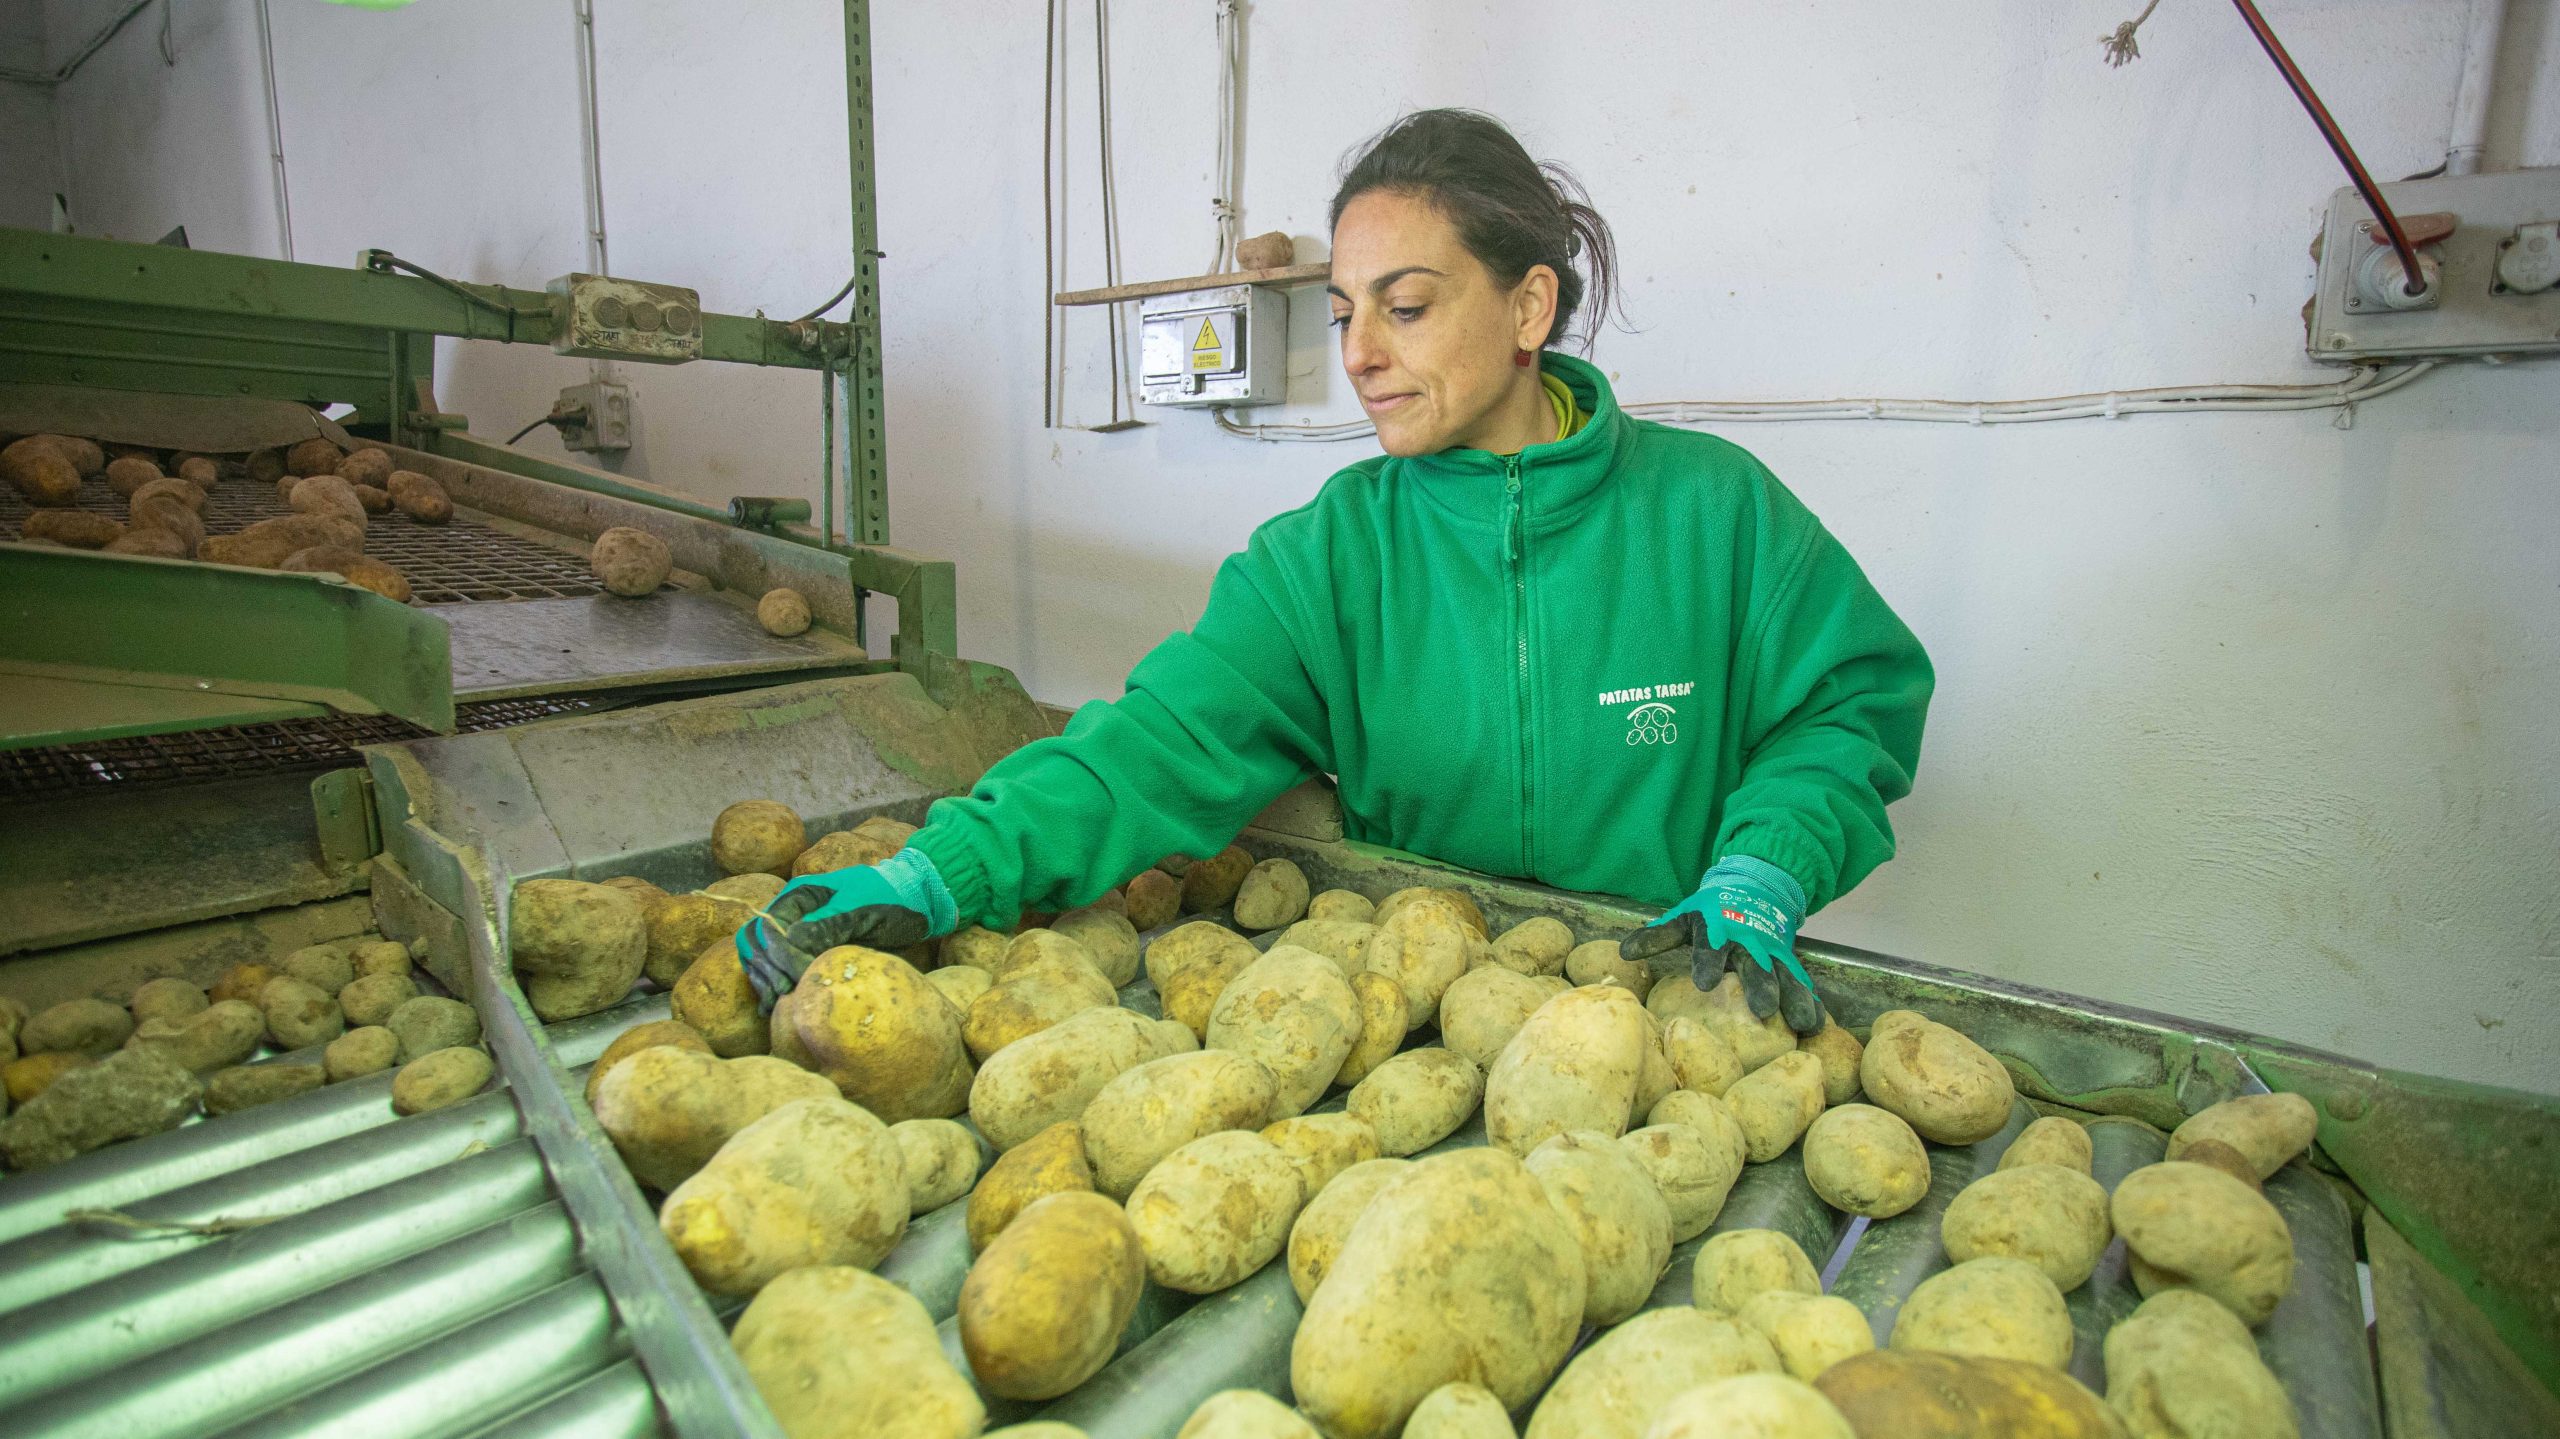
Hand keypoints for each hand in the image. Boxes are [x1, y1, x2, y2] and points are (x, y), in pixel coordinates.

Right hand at [733, 847, 954, 1011]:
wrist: (913, 903)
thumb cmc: (891, 901)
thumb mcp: (864, 910)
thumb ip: (829, 924)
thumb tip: (791, 943)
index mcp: (801, 896)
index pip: (769, 927)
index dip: (780, 954)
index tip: (802, 975)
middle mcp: (791, 913)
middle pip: (755, 942)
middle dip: (767, 969)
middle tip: (788, 994)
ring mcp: (794, 933)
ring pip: (758, 957)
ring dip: (765, 981)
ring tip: (779, 1005)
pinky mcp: (802, 951)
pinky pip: (773, 968)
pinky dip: (770, 986)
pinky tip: (774, 1007)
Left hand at [1618, 856, 1821, 1033]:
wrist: (1756, 887)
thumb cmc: (1712, 912)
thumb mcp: (1685, 917)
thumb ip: (1658, 935)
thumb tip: (1623, 953)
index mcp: (1718, 930)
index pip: (1710, 947)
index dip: (1707, 963)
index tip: (1705, 983)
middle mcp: (1749, 942)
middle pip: (1755, 966)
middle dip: (1761, 987)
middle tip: (1763, 1010)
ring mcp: (1774, 952)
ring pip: (1786, 977)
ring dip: (1793, 998)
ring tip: (1801, 1024)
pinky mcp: (1791, 963)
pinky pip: (1803, 983)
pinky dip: (1812, 1002)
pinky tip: (1818, 1025)